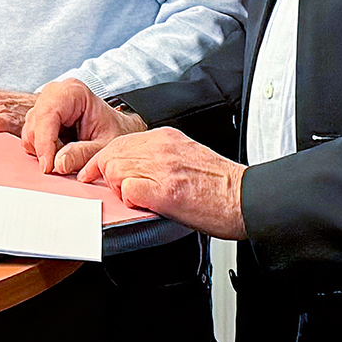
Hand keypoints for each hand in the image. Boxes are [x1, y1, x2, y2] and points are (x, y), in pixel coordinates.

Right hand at [22, 78, 146, 172]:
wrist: (116, 128)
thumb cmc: (112, 131)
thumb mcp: (105, 146)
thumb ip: (84, 154)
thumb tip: (59, 164)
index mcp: (74, 92)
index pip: (48, 114)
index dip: (45, 141)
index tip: (48, 166)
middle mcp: (55, 94)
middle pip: (35, 123)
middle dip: (45, 149)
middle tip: (61, 166)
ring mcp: (45, 105)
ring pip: (30, 132)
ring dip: (45, 151)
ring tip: (68, 155)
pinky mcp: (40, 118)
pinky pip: (31, 138)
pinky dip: (43, 150)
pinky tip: (61, 151)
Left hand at [76, 127, 247, 239]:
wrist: (246, 198)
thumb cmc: (220, 183)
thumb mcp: (185, 155)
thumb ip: (157, 156)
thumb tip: (133, 166)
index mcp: (166, 137)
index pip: (119, 142)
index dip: (102, 159)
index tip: (94, 170)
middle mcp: (161, 148)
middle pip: (111, 154)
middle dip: (104, 173)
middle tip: (106, 187)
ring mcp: (163, 168)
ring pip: (115, 170)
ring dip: (119, 188)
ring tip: (137, 197)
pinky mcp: (166, 192)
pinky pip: (129, 191)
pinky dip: (130, 200)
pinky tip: (144, 204)